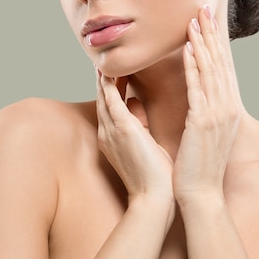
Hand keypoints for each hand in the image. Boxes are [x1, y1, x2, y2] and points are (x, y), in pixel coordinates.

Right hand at [96, 73, 173, 201]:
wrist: (155, 198)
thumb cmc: (156, 177)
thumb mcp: (146, 145)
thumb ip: (139, 125)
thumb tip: (138, 104)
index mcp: (112, 140)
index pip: (109, 108)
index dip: (109, 89)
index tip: (112, 73)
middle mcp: (107, 133)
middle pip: (101, 99)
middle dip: (102, 80)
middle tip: (102, 61)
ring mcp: (111, 130)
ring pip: (103, 95)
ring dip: (103, 77)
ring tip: (103, 60)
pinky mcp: (122, 127)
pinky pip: (111, 97)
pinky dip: (110, 82)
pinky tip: (109, 69)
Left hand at [174, 5, 241, 203]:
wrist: (202, 193)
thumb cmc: (199, 164)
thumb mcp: (206, 131)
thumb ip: (205, 109)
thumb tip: (199, 94)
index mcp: (228, 107)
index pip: (222, 67)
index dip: (216, 42)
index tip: (209, 20)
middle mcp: (227, 106)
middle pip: (220, 62)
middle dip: (211, 33)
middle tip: (204, 7)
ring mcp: (217, 113)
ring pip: (210, 70)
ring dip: (202, 42)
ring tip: (195, 19)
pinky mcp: (203, 121)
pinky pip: (198, 87)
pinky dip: (194, 66)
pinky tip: (188, 48)